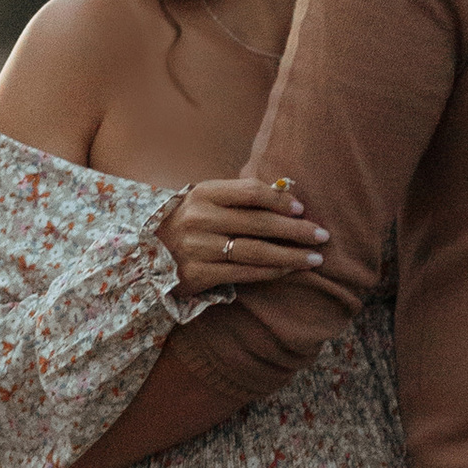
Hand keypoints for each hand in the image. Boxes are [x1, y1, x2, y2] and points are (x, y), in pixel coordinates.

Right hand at [157, 176, 330, 293]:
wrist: (145, 257)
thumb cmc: (187, 224)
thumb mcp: (206, 202)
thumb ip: (240, 198)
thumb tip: (288, 195)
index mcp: (203, 193)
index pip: (250, 192)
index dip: (280, 200)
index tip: (302, 209)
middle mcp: (199, 219)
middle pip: (259, 223)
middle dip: (296, 230)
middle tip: (322, 235)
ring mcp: (198, 248)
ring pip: (255, 251)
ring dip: (290, 255)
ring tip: (314, 258)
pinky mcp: (198, 275)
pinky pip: (244, 273)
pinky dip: (271, 272)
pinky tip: (289, 270)